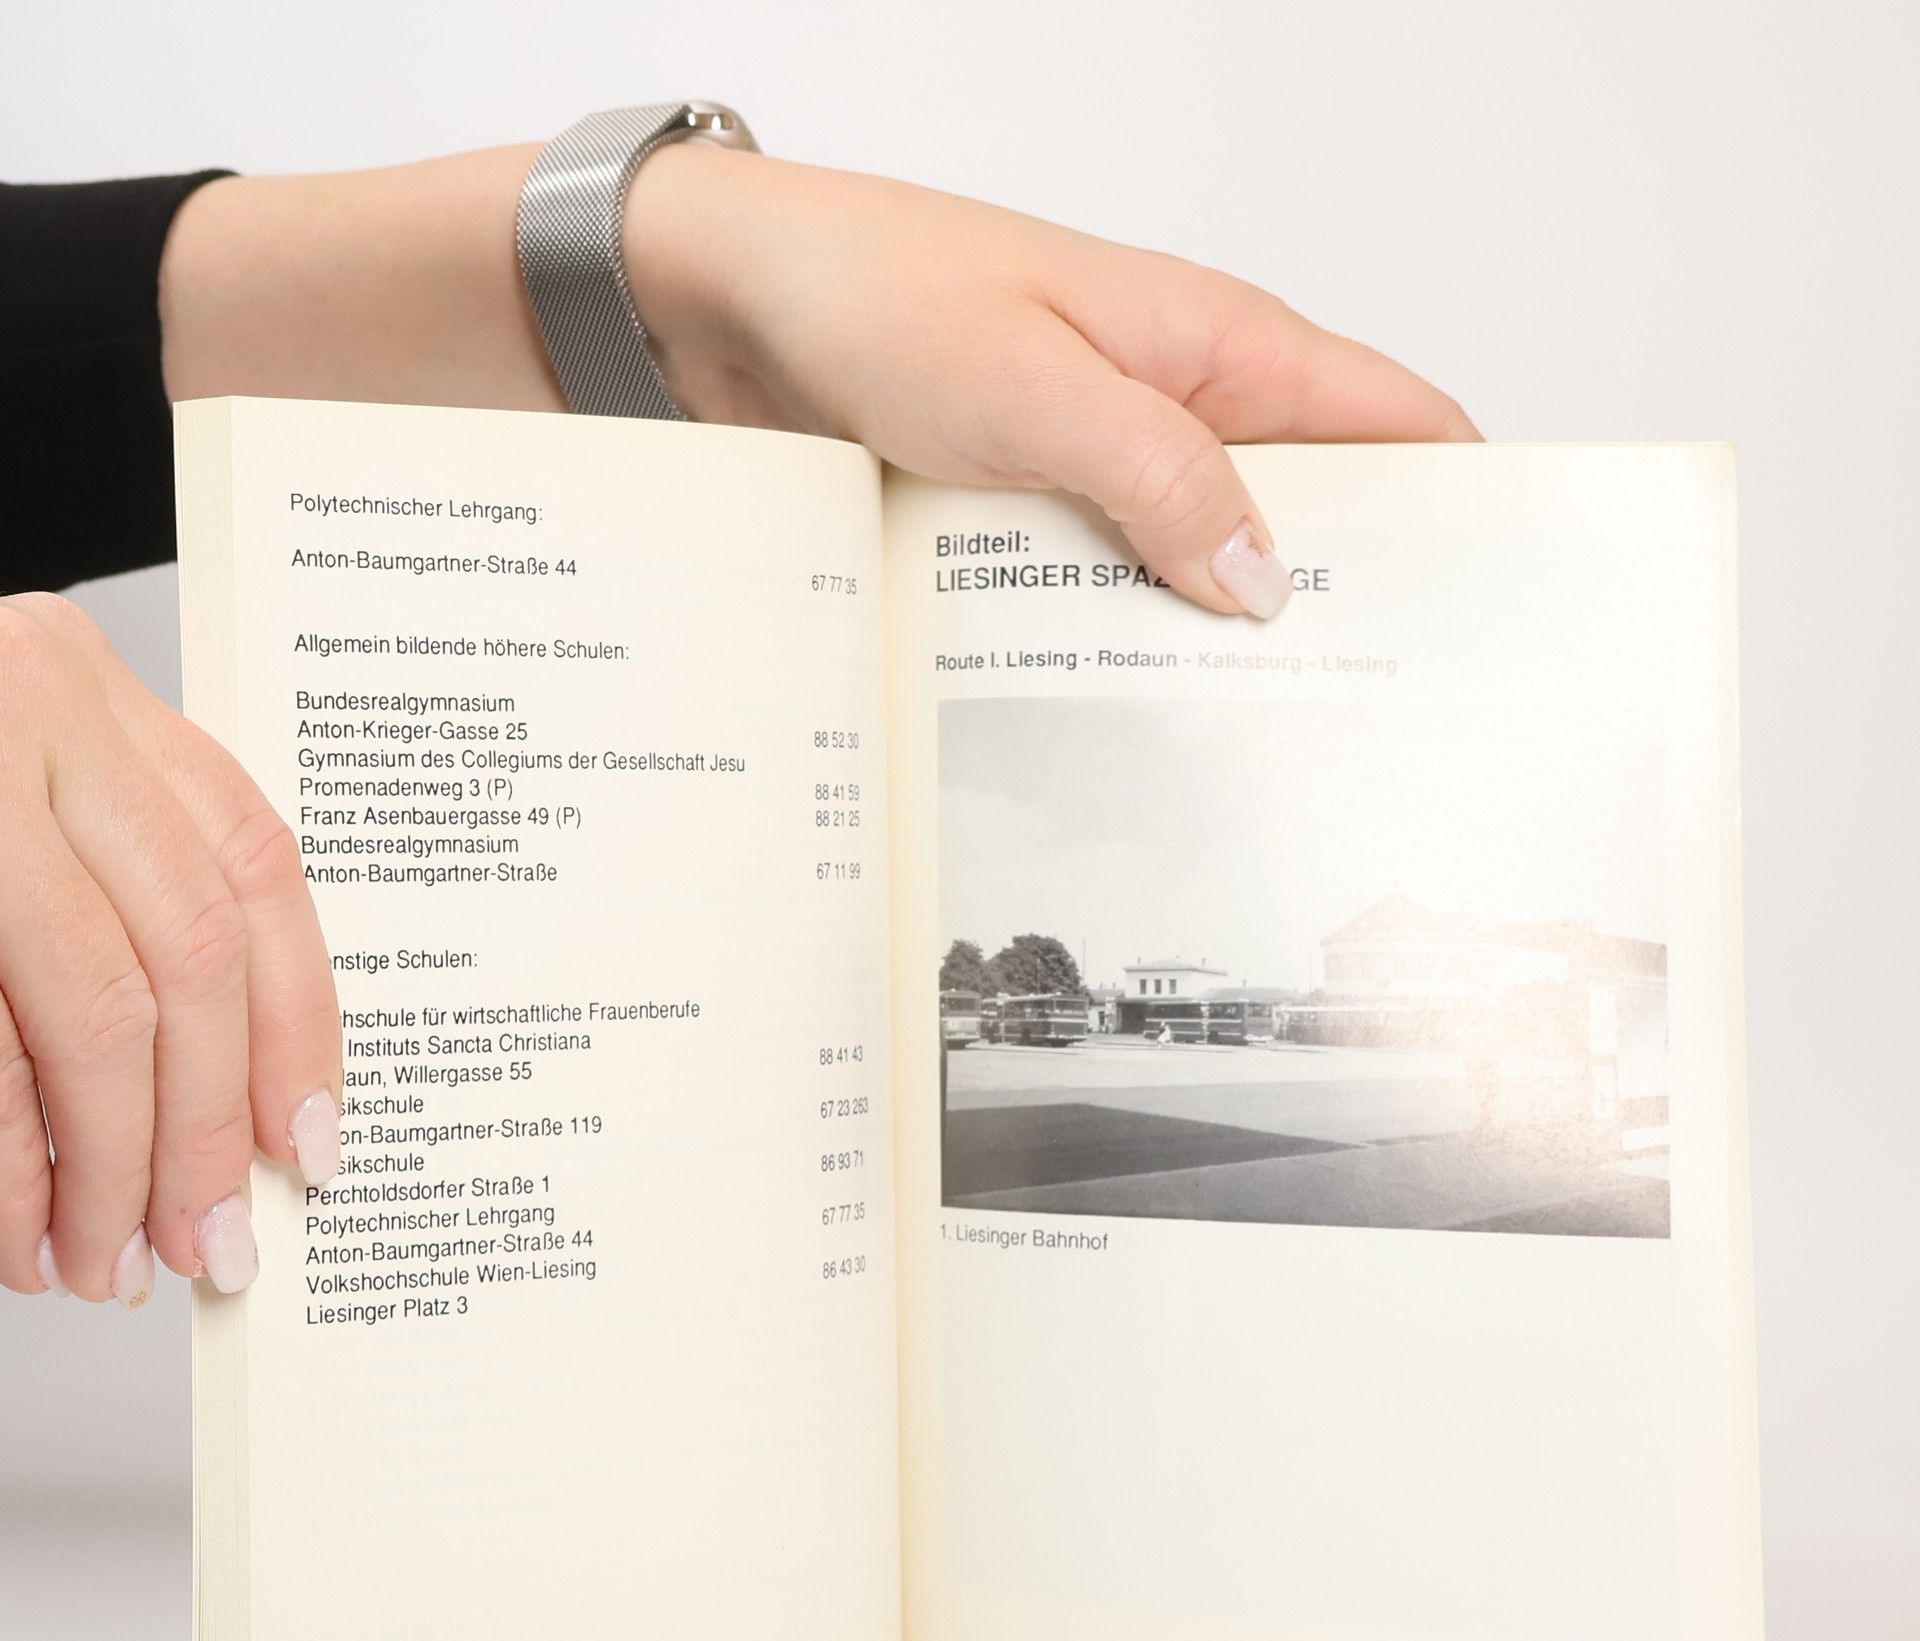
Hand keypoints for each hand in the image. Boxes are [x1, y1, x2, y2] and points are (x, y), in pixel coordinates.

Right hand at [0, 594, 340, 1302]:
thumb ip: (110, 882)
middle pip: (189, 959)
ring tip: (104, 1263)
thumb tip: (226, 1085)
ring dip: (105, 1169)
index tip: (305, 1139)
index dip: (296, 1021)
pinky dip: (6, 1163)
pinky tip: (15, 1232)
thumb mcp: (4, 777)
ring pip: (90, 1013)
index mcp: (82, 683)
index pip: (253, 871)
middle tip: (208, 1240)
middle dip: (204, 1129)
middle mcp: (27, 713)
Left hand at [162, 141, 1474, 622]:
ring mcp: (1101, 469)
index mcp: (1216, 344)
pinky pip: (1104, 591)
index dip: (1465, 509)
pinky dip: (1121, 648)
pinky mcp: (1029, 517)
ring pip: (1202, 570)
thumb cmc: (871, 290)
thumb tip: (1268, 582)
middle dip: (1348, 611)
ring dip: (1218, 649)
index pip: (1396, 423)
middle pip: (1311, 517)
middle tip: (1371, 738)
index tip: (1496, 617)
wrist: (721, 305)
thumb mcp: (1033, 385)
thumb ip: (1160, 476)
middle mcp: (1175, 408)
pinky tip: (1118, 725)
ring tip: (1249, 761)